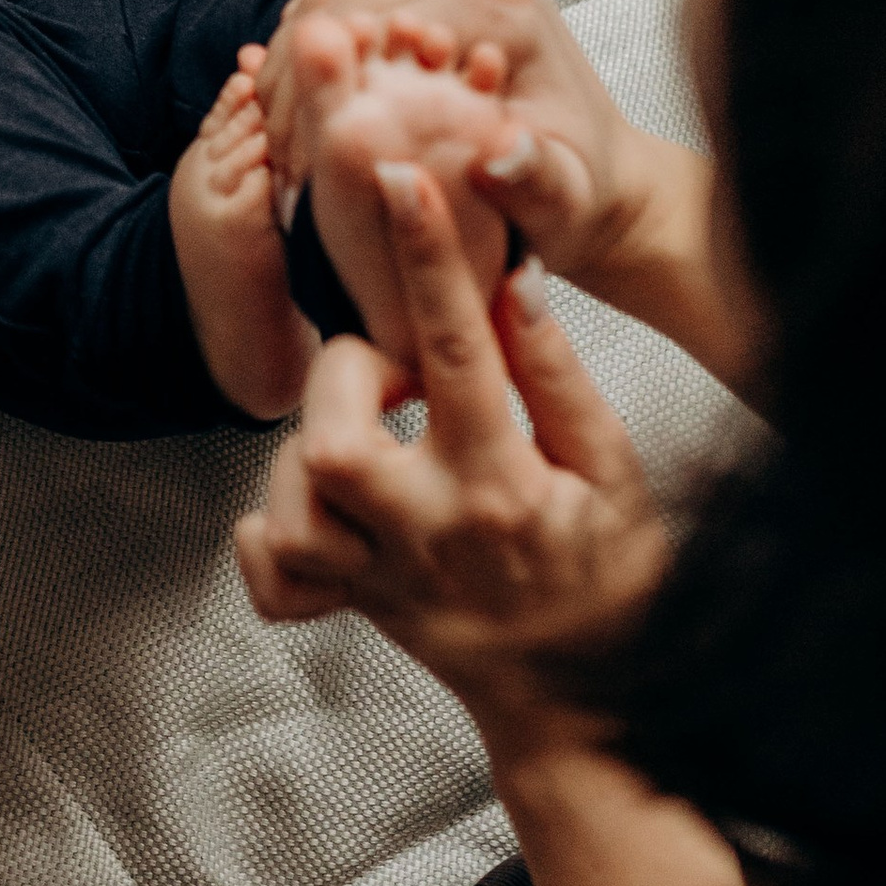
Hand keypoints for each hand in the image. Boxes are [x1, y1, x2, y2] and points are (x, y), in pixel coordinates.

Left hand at [235, 171, 668, 773]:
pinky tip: (314, 509)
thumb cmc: (611, 573)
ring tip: (367, 441)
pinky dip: (271, 534)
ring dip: (309, 451)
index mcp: (502, 483)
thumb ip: (557, 375)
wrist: (589, 706)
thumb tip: (514, 279)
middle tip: (393, 375)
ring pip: (293, 504)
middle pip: (332, 441)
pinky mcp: (356, 607)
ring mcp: (385, 577)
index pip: (457, 351)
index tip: (400, 179)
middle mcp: (430, 532)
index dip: (425, 256)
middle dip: (346, 377)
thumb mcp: (613, 469)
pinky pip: (274, 574)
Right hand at [260, 0, 655, 297]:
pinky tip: (307, 116)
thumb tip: (502, 154)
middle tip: (275, 162)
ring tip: (283, 144)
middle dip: (291, 84)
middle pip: (339, 4)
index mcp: (503, 2)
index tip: (296, 175)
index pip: (370, 29)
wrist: (595, 171)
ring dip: (291, 70)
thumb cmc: (573, 193)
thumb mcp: (562, 202)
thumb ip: (533, 183)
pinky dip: (311, 57)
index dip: (319, 100)